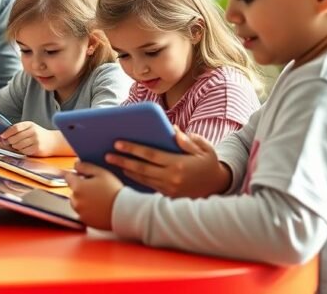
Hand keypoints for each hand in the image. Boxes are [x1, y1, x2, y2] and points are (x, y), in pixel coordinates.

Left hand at [0, 121, 57, 156]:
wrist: (54, 142)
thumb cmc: (39, 135)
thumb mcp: (31, 128)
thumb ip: (19, 130)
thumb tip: (5, 136)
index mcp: (30, 125)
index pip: (15, 128)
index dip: (7, 132)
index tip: (2, 136)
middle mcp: (33, 131)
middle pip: (15, 137)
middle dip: (10, 141)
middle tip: (8, 142)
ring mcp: (36, 140)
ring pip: (18, 145)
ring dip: (15, 147)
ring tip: (17, 145)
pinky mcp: (37, 149)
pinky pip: (24, 151)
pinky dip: (21, 151)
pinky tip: (23, 149)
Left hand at [65, 162, 122, 230]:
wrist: (124, 211)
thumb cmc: (114, 190)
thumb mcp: (101, 173)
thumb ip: (85, 167)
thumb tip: (76, 165)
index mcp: (78, 187)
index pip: (68, 177)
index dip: (75, 175)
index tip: (80, 175)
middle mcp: (75, 200)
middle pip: (73, 191)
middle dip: (80, 189)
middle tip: (96, 189)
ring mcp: (80, 212)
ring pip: (77, 203)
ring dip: (83, 200)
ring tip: (98, 199)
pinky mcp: (85, 221)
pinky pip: (83, 213)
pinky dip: (87, 210)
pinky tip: (99, 208)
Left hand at [106, 126, 230, 197]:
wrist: (219, 186)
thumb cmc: (209, 163)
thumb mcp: (203, 148)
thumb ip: (187, 140)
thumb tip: (172, 130)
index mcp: (179, 164)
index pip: (150, 155)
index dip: (133, 149)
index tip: (118, 143)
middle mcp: (172, 178)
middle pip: (142, 169)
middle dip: (123, 161)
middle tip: (107, 156)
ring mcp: (169, 189)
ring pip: (142, 179)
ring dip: (126, 171)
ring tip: (112, 163)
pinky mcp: (168, 196)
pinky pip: (148, 186)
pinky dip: (136, 179)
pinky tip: (127, 172)